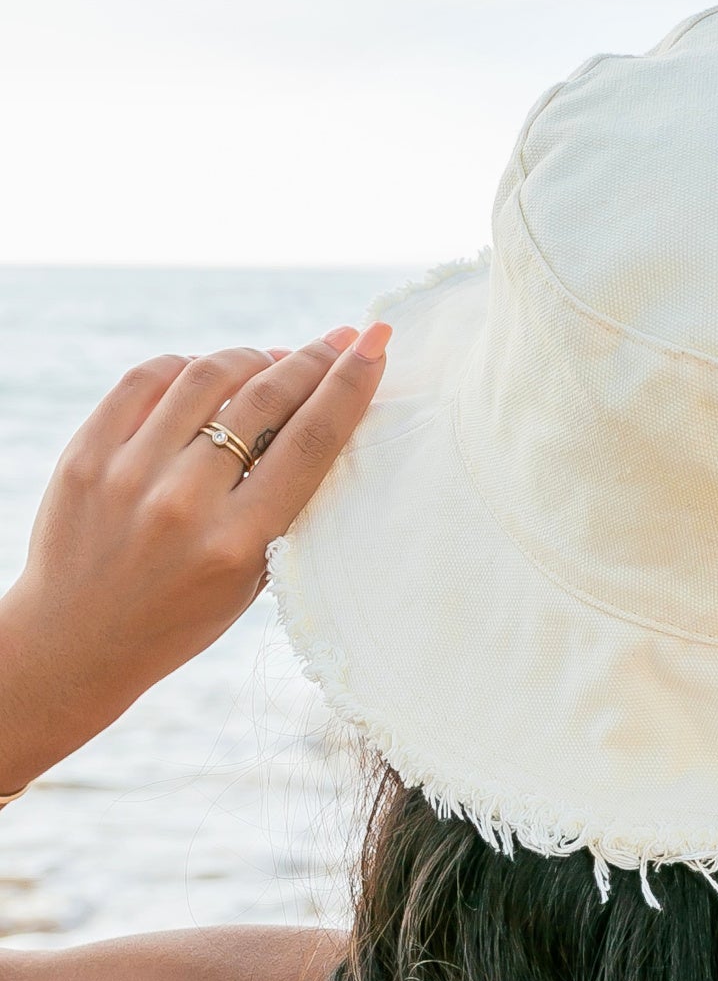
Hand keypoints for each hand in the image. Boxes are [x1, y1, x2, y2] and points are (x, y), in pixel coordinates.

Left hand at [0, 320, 391, 794]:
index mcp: (238, 543)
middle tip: (339, 339)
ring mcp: (127, 475)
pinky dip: (187, 365)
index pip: (310, 443)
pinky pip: (144, 380)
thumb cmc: (185, 613)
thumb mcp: (254, 576)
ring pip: (205, 377)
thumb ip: (282, 504)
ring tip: (272, 361)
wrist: (78, 641)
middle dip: (311, 359)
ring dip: (251, 358)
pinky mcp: (84, 456)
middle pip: (263, 400)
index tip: (374, 343)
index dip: (349, 385)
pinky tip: (209, 373)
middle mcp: (183, 505)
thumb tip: (313, 410)